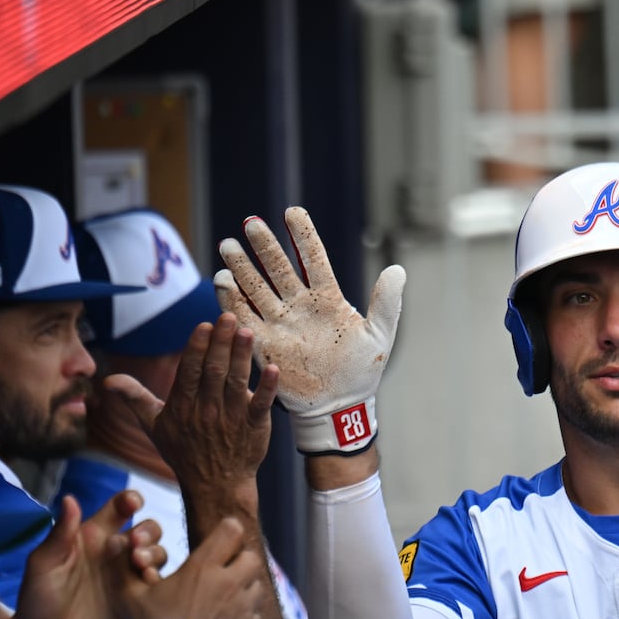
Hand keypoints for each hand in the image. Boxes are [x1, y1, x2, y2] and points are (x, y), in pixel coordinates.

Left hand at [10, 492, 165, 618]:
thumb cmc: (38, 600)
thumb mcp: (44, 564)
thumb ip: (60, 534)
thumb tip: (70, 498)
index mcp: (91, 537)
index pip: (118, 509)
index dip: (130, 500)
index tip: (134, 504)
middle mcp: (113, 552)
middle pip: (146, 529)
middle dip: (148, 531)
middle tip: (135, 544)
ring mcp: (126, 575)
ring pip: (155, 553)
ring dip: (154, 553)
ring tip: (139, 564)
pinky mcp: (135, 597)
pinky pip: (156, 581)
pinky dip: (158, 576)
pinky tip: (148, 582)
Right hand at [106, 313, 278, 494]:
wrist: (215, 486)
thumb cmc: (183, 452)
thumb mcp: (153, 426)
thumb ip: (134, 398)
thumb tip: (106, 380)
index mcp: (182, 407)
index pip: (190, 373)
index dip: (197, 349)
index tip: (204, 326)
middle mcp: (207, 411)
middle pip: (215, 372)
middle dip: (221, 344)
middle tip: (229, 318)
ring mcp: (232, 419)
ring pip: (237, 382)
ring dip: (242, 357)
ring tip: (247, 333)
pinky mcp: (254, 427)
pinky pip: (261, 405)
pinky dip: (267, 388)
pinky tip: (273, 369)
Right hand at [116, 517, 264, 618]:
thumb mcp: (130, 596)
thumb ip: (123, 567)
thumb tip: (118, 542)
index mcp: (204, 567)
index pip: (231, 530)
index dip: (226, 531)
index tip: (219, 539)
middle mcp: (230, 582)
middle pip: (250, 556)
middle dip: (239, 560)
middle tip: (222, 571)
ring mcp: (244, 606)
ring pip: (256, 585)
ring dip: (244, 587)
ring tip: (225, 597)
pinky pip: (256, 613)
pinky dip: (246, 614)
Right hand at [214, 207, 404, 454]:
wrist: (341, 407)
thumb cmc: (362, 371)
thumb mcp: (380, 335)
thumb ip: (387, 303)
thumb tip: (397, 269)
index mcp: (328, 298)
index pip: (313, 258)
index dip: (303, 235)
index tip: (292, 212)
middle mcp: (300, 305)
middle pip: (279, 268)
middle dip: (264, 246)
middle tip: (251, 223)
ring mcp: (280, 322)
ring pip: (256, 287)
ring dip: (242, 267)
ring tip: (228, 245)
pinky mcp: (264, 343)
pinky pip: (244, 317)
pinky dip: (231, 299)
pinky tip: (221, 281)